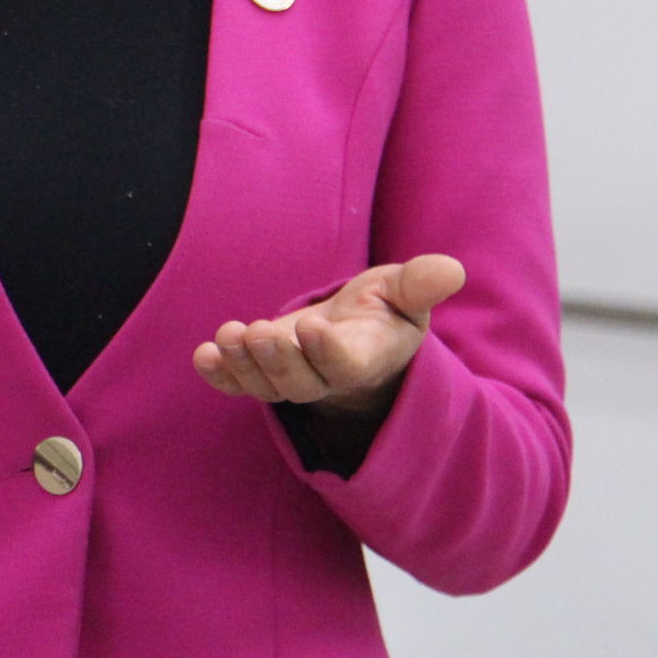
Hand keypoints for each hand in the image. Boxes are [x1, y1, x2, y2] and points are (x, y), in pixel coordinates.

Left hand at [193, 254, 465, 420]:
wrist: (357, 335)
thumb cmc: (384, 311)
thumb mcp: (406, 293)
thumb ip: (423, 284)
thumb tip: (453, 269)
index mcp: (366, 357)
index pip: (346, 365)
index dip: (328, 351)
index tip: (312, 326)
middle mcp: (326, 377)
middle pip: (299, 383)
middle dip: (278, 359)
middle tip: (259, 332)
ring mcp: (291, 380)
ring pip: (267, 387)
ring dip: (245, 364)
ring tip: (229, 336)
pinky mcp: (262, 374)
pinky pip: (239, 386)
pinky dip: (220, 375)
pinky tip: (204, 356)